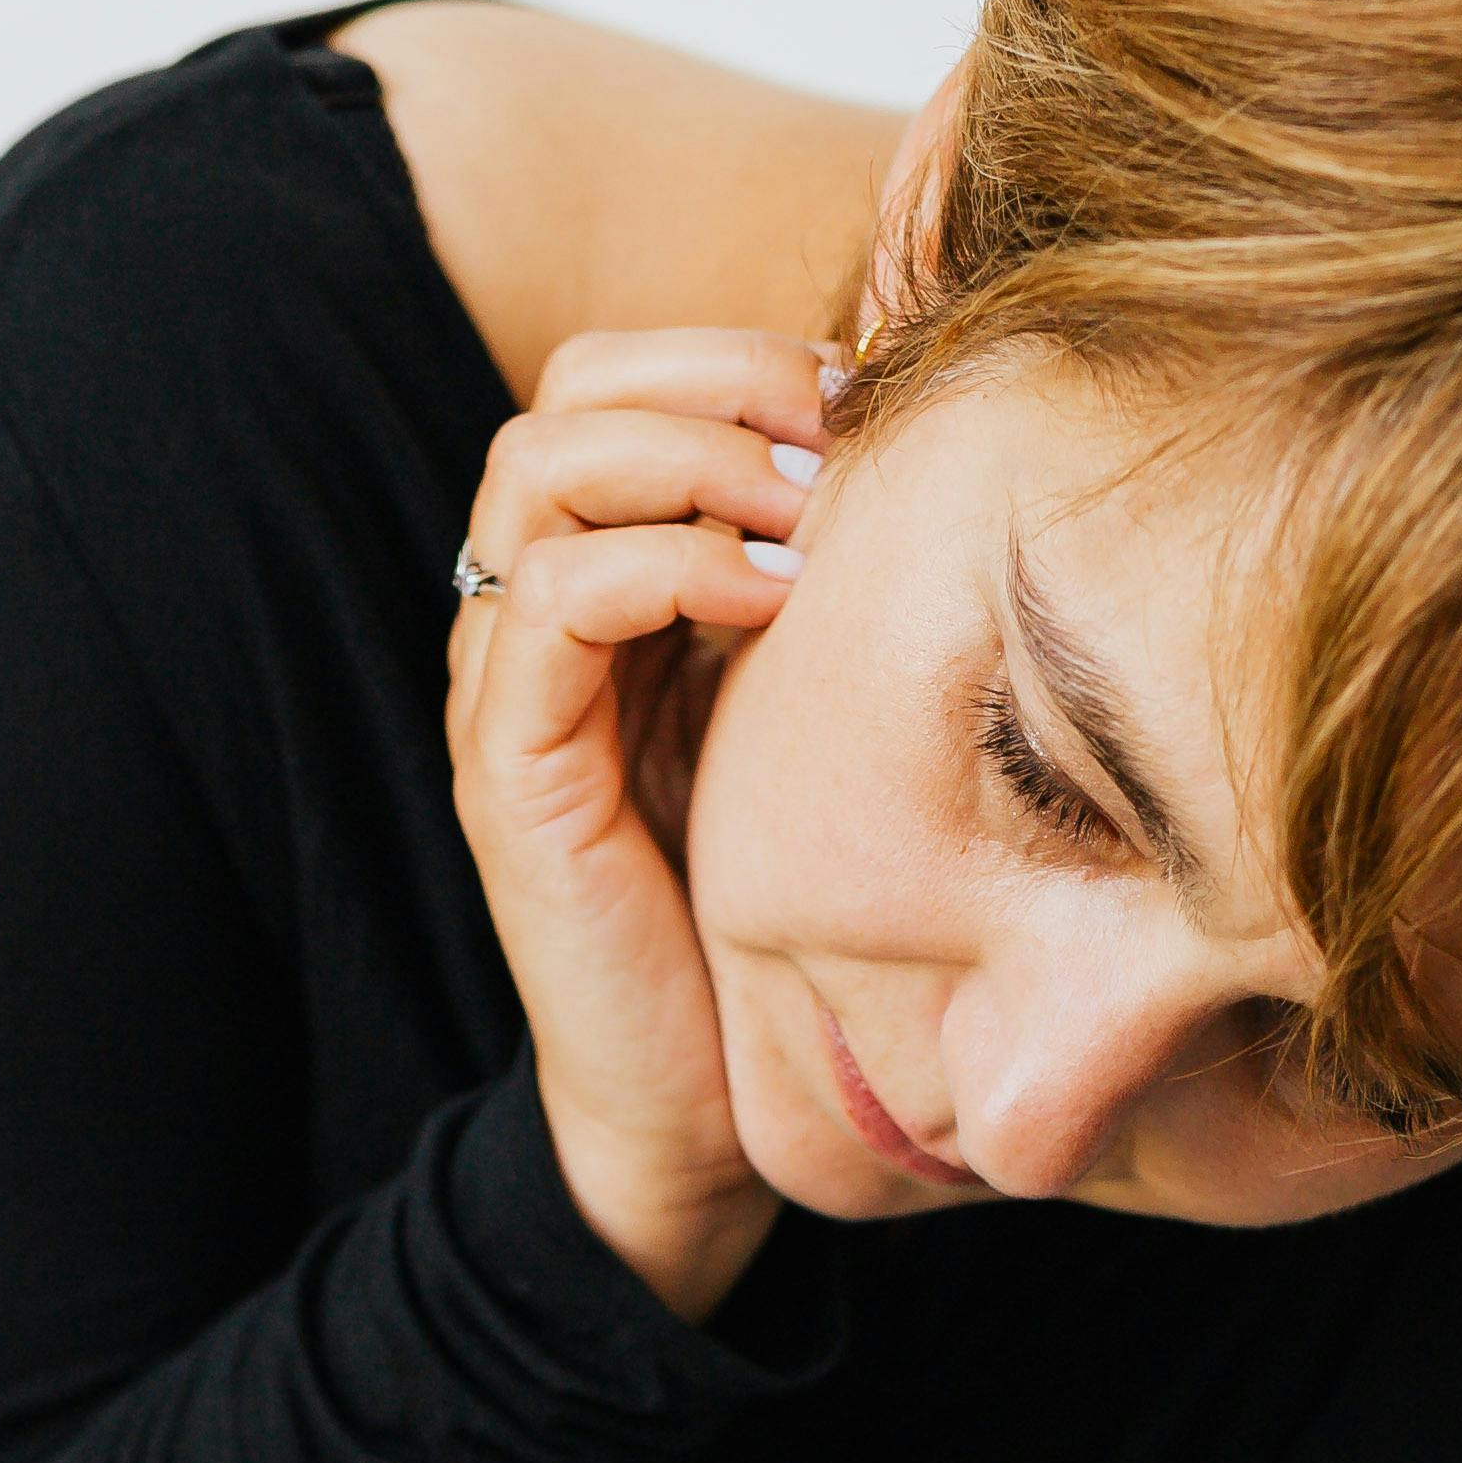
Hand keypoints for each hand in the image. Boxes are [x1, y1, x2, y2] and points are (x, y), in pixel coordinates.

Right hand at [448, 326, 828, 1318]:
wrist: (707, 1108)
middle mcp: (536, 616)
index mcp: (607, 583)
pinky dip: (663, 566)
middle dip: (713, 376)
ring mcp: (511, 688)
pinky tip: (770, 601)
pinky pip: (552, 600)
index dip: (734, 354)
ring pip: (540, 467)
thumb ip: (840, 588)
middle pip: (568, 391)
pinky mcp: (512, 769)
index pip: (618, 378)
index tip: (865, 402)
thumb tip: (951, 442)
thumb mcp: (827, 715)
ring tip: (805, 512)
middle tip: (835, 433)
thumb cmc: (778, 918)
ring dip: (690, 456)